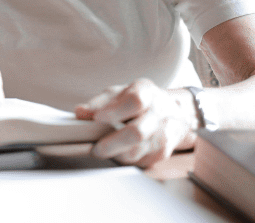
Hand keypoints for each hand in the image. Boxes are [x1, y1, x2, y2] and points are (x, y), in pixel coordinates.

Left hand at [75, 78, 197, 167]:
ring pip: (138, 151)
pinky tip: (116, 153)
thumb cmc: (138, 102)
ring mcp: (164, 134)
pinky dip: (125, 159)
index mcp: (147, 93)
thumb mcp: (118, 94)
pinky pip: (141, 161)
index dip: (115, 111)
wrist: (174, 113)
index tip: (97, 118)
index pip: (134, 101)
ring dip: (116, 154)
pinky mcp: (163, 152)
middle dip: (113, 143)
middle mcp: (159, 113)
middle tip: (96, 148)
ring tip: (101, 151)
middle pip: (137, 132)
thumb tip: (80, 112)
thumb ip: (99, 103)